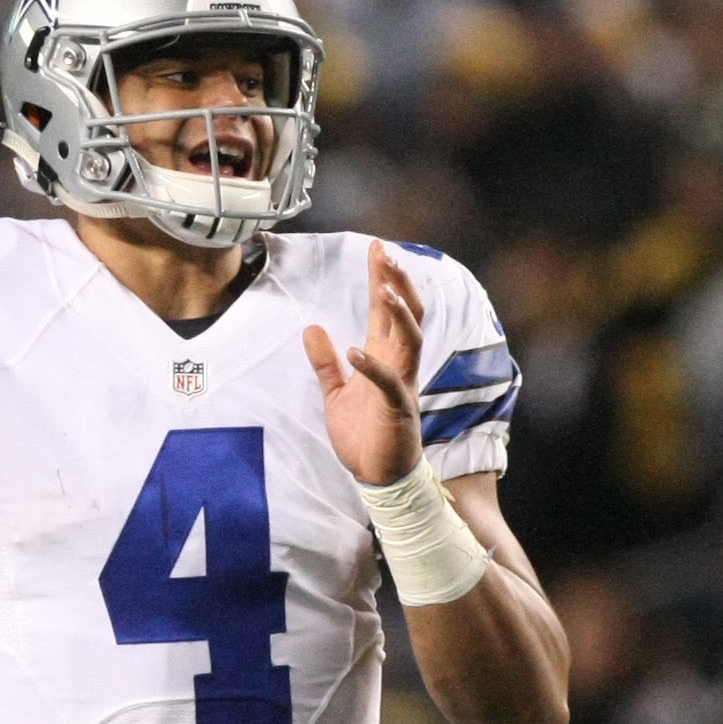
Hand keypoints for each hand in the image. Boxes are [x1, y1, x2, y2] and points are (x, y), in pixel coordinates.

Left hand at [304, 240, 425, 486]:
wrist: (379, 476)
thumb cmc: (364, 435)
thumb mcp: (335, 393)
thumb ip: (325, 363)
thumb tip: (311, 328)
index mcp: (384, 357)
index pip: (386, 310)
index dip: (382, 279)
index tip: (376, 248)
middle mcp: (399, 365)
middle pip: (407, 314)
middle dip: (397, 283)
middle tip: (385, 254)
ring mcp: (403, 385)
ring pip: (411, 339)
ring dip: (399, 315)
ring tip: (384, 291)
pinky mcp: (398, 409)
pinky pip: (390, 382)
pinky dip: (373, 367)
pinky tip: (356, 351)